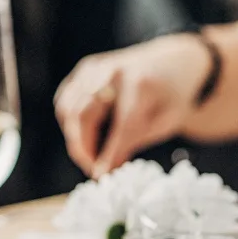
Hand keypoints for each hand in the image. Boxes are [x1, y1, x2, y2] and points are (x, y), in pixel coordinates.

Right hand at [54, 34, 212, 176]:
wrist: (171, 62)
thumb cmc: (171, 96)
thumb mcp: (166, 122)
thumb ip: (136, 142)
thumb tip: (107, 168)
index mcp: (141, 84)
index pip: (121, 127)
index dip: (109, 155)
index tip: (103, 176)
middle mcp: (113, 71)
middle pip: (84, 115)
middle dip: (85, 150)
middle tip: (94, 170)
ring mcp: (95, 68)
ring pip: (69, 110)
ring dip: (75, 140)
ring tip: (91, 157)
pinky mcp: (85, 70)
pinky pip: (66, 102)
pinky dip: (69, 124)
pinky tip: (84, 137)